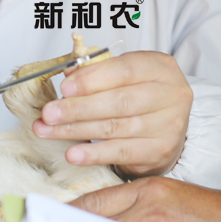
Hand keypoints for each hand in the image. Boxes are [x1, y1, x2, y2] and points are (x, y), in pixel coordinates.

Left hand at [33, 51, 191, 176]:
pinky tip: (73, 153)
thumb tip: (69, 74)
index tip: (64, 88)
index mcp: (161, 67)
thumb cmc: (143, 97)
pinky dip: (94, 154)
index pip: (125, 70)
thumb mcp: (128, 76)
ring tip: (49, 131)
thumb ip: (101, 72)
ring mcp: (168, 124)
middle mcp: (171, 94)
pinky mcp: (160, 150)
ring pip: (115, 127)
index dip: (92, 79)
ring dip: (76, 130)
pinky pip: (121, 152)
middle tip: (49, 113)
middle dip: (78, 108)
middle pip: (119, 101)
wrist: (169, 129)